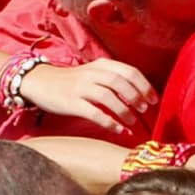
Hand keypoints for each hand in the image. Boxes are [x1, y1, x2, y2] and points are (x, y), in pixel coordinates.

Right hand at [18, 56, 158, 139]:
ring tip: (132, 122)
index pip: (129, 71)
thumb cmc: (72, 82)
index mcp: (101, 64)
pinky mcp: (71, 102)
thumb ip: (113, 80)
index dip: (144, 86)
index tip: (153, 100)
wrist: (40, 82)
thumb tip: (139, 96)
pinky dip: (109, 122)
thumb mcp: (93, 73)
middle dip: (136, 97)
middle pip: (121, 82)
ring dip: (124, 111)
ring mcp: (81, 87)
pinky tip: (118, 129)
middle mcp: (92, 73)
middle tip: (144, 110)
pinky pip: (94, 113)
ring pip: (108, 97)